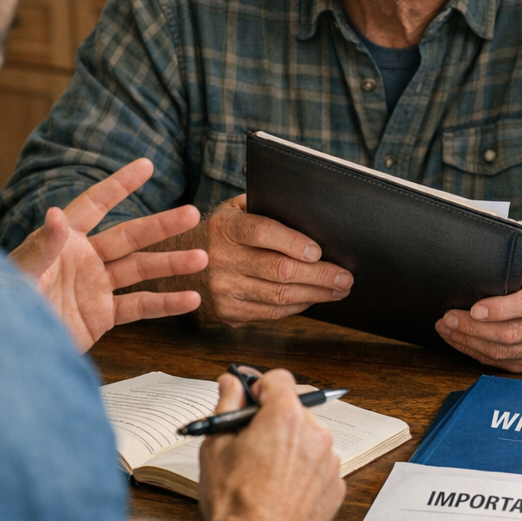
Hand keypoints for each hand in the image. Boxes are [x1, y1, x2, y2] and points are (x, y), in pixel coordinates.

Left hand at [9, 158, 207, 350]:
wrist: (6, 350)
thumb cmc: (3, 305)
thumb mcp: (20, 273)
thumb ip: (41, 247)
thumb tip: (56, 214)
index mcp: (64, 240)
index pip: (95, 205)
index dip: (120, 184)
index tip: (146, 165)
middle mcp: (84, 259)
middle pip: (130, 237)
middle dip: (161, 225)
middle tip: (192, 213)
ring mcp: (95, 287)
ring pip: (140, 270)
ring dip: (171, 264)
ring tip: (201, 258)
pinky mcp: (101, 316)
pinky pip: (139, 307)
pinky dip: (166, 304)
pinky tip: (191, 299)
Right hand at [189, 368, 345, 520]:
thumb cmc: (234, 502)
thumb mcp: (216, 447)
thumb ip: (227, 407)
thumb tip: (231, 384)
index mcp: (285, 416)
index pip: (279, 378)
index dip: (261, 386)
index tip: (251, 400)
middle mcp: (315, 432)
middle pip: (297, 408)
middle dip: (276, 418)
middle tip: (254, 440)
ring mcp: (329, 460)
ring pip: (309, 438)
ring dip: (292, 446)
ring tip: (266, 474)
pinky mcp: (336, 486)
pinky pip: (319, 466)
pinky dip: (304, 472)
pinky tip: (282, 491)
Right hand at [199, 194, 353, 325]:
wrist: (176, 266)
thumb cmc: (218, 233)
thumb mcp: (232, 210)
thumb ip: (263, 207)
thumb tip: (308, 212)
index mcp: (225, 227)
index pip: (263, 233)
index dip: (293, 242)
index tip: (319, 250)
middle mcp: (221, 259)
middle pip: (279, 270)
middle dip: (319, 275)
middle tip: (345, 276)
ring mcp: (223, 289)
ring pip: (279, 296)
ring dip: (315, 294)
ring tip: (339, 289)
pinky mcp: (227, 312)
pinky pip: (270, 313)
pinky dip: (297, 307)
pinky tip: (314, 298)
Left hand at [435, 256, 521, 372]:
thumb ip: (509, 272)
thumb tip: (471, 280)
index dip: (501, 309)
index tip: (474, 309)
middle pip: (513, 333)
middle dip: (474, 329)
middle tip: (448, 319)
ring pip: (505, 351)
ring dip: (471, 343)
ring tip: (448, 331)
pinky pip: (505, 362)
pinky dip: (479, 354)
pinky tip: (462, 343)